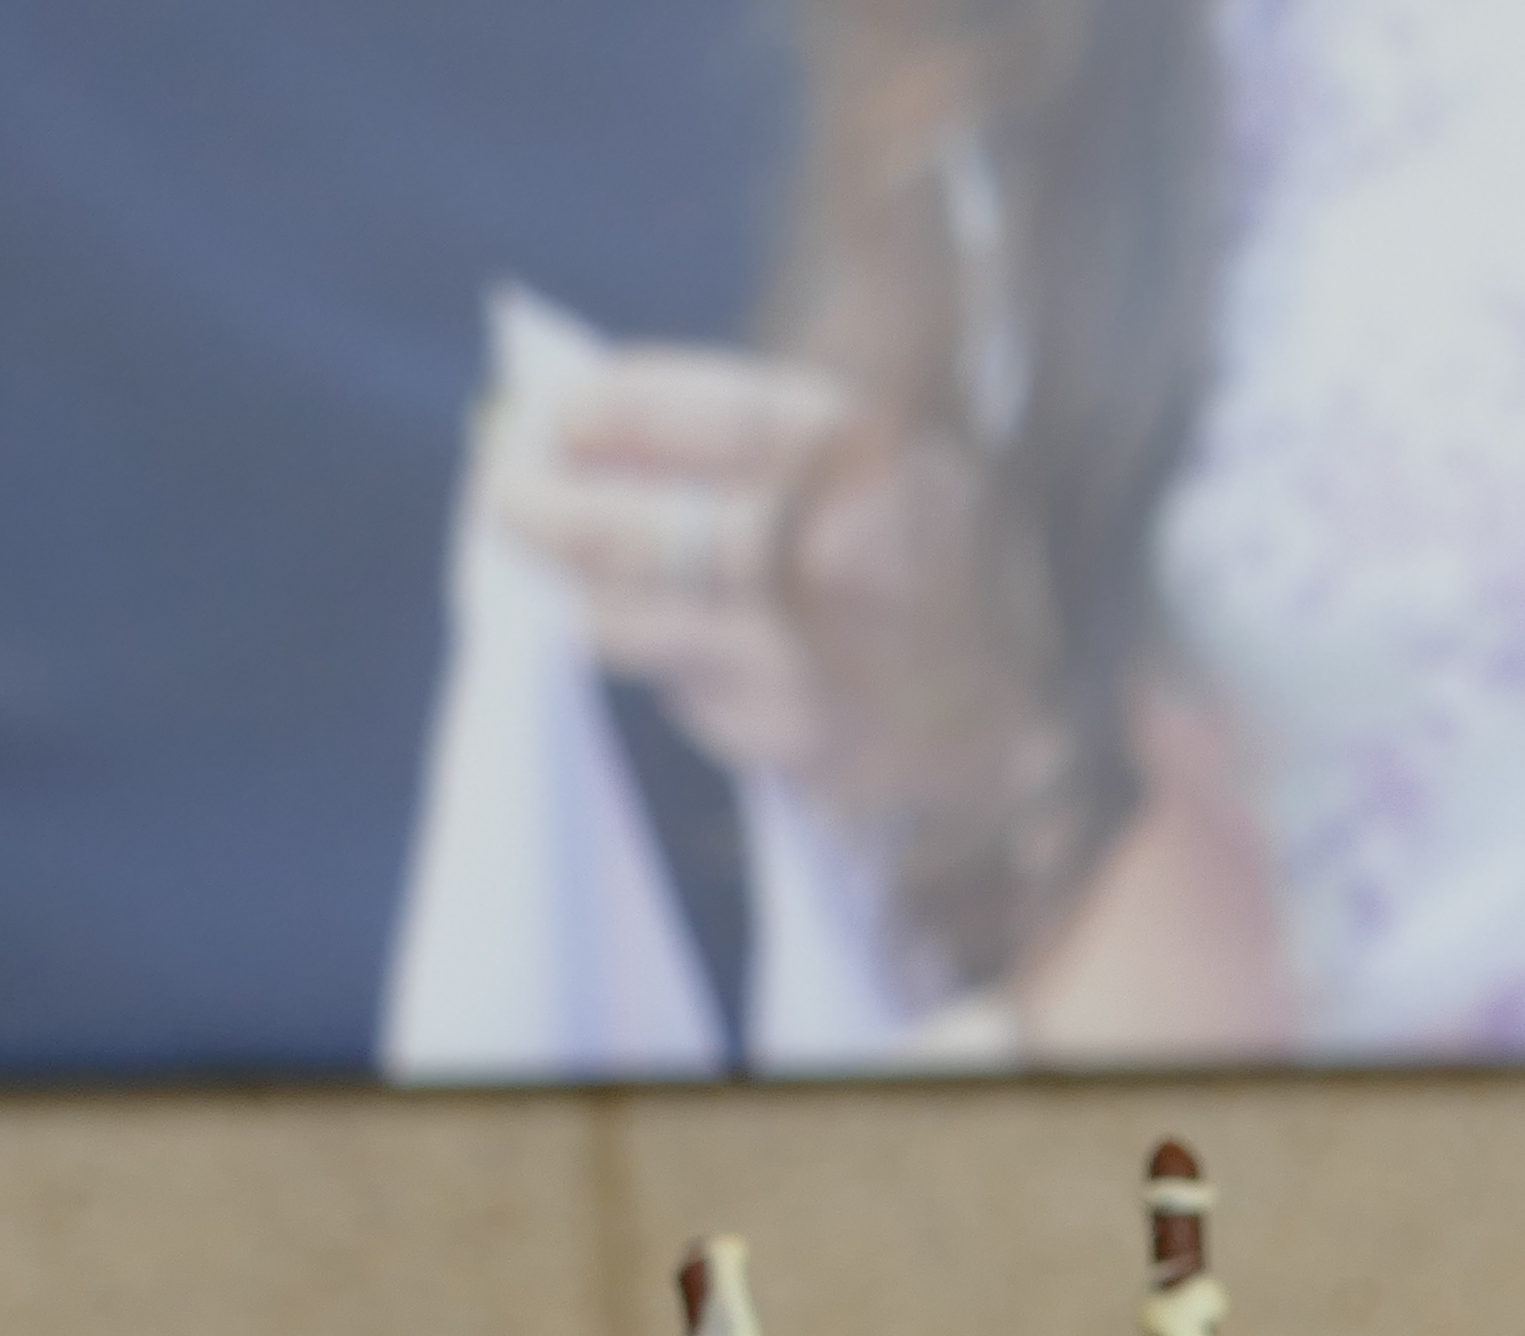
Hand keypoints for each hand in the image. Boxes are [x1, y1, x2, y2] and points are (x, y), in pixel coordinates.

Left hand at [480, 346, 963, 792]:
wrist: (1024, 707)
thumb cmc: (923, 559)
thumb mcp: (873, 460)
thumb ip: (751, 433)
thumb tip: (569, 417)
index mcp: (872, 453)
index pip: (702, 412)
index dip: (603, 410)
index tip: (549, 418)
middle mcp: (849, 549)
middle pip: (648, 524)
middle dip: (546, 506)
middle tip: (500, 495)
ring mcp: (823, 651)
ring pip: (635, 614)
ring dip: (565, 582)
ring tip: (531, 555)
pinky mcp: (801, 735)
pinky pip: (674, 681)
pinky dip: (635, 647)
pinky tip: (621, 623)